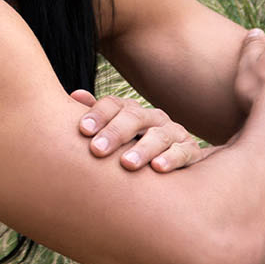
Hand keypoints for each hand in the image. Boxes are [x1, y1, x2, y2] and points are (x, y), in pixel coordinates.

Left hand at [70, 88, 208, 172]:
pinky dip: (171, 158)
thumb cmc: (133, 146)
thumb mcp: (114, 132)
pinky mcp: (190, 151)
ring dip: (142, 149)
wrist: (177, 158)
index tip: (82, 130)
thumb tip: (74, 95)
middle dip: (115, 133)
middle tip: (97, 150)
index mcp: (131, 111)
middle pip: (134, 117)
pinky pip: (183, 152)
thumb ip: (96, 116)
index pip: (113, 105)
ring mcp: (173, 133)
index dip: (97, 115)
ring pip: (158, 136)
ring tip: (127, 163)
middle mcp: (152, 118)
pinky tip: (158, 168)